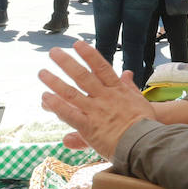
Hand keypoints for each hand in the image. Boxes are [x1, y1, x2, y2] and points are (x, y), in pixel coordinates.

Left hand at [39, 41, 155, 156]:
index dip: (89, 55)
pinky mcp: (89, 127)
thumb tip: (127, 72)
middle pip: (82, 76)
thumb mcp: (140, 101)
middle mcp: (104, 97)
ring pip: (71, 93)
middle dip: (66, 63)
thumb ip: (130, 87)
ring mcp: (95, 111)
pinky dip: (56, 105)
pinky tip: (45, 97)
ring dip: (55, 81)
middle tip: (53, 53)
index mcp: (117, 90)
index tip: (78, 44)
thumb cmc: (145, 125)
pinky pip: (69, 114)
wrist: (145, 144)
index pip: (101, 67)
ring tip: (42, 73)